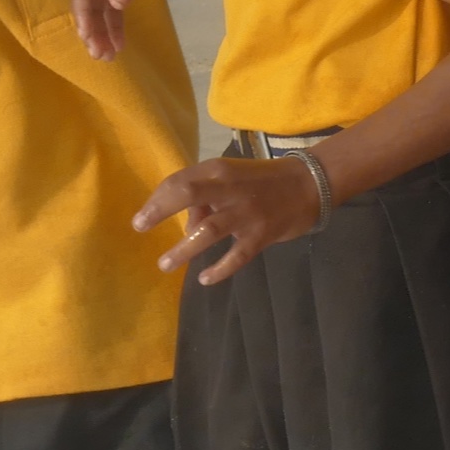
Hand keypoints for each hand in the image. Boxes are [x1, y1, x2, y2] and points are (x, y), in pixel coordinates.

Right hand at [72, 0, 188, 59]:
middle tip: (98, 54)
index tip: (88, 37)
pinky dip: (115, 24)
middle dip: (92, 28)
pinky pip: (112, 6)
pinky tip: (118, 43)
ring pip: (99, 8)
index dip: (84, 15)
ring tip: (106, 56)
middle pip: (88, 2)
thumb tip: (114, 4)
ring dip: (102, 31)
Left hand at [135, 156, 324, 287]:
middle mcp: (229, 188)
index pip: (179, 181)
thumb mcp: (232, 179)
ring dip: (184, 248)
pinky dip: (219, 268)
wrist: (309, 184)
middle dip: (160, 210)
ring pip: (208, 230)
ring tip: (165, 264)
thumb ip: (206, 199)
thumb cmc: (262, 181)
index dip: (157, 199)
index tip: (141, 218)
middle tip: (140, 227)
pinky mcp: (262, 233)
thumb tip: (187, 228)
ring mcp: (246, 212)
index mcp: (218, 171)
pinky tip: (205, 279)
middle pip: (187, 194)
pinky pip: (237, 255)